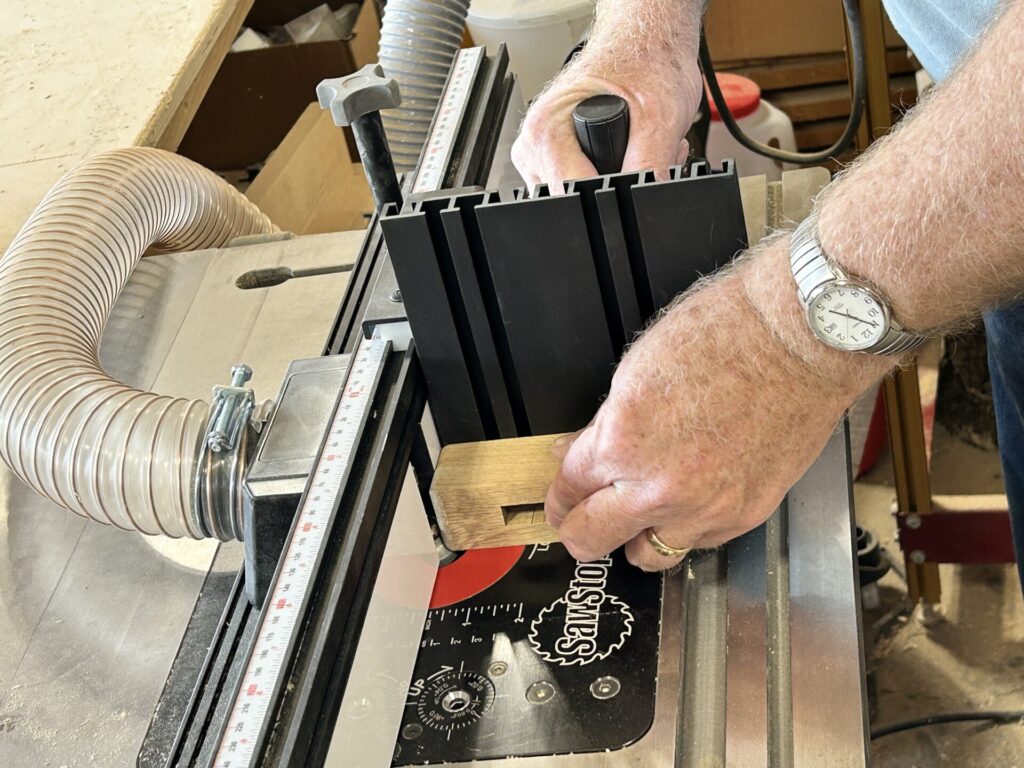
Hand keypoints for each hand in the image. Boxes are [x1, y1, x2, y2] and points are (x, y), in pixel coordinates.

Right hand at [511, 49, 702, 192]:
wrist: (645, 41)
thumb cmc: (646, 61)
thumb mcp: (659, 116)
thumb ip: (649, 165)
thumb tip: (644, 203)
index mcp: (545, 132)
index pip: (573, 196)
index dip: (611, 196)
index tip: (633, 174)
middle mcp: (534, 145)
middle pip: (576, 200)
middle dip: (617, 187)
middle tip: (640, 149)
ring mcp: (539, 155)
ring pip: (580, 197)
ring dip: (616, 180)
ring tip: (632, 144)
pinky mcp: (552, 160)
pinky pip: (579, 186)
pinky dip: (610, 174)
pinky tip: (622, 150)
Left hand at [544, 256, 875, 570]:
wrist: (801, 338)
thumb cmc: (728, 334)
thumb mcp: (638, 369)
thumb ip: (605, 424)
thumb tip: (577, 452)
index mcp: (624, 443)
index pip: (570, 489)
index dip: (559, 495)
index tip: (561, 500)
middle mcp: (661, 486)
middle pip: (593, 539)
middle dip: (579, 529)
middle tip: (579, 521)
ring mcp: (706, 508)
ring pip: (649, 554)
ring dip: (637, 536)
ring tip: (639, 515)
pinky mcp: (746, 514)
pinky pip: (699, 542)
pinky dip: (687, 527)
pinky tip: (689, 500)